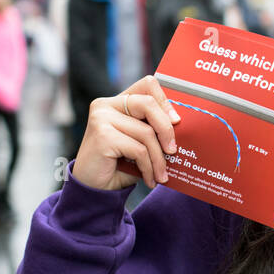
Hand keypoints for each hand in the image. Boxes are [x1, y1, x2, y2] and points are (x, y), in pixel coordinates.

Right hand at [71, 74, 180, 190]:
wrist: (93, 189)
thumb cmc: (118, 165)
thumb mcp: (138, 142)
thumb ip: (152, 129)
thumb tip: (180, 125)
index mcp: (116, 102)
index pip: (147, 85)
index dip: (165, 101)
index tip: (176, 121)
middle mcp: (106, 105)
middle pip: (148, 104)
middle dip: (166, 130)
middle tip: (173, 151)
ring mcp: (102, 119)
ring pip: (146, 132)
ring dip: (158, 159)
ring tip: (161, 175)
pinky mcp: (102, 136)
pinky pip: (139, 150)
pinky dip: (148, 168)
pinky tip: (149, 180)